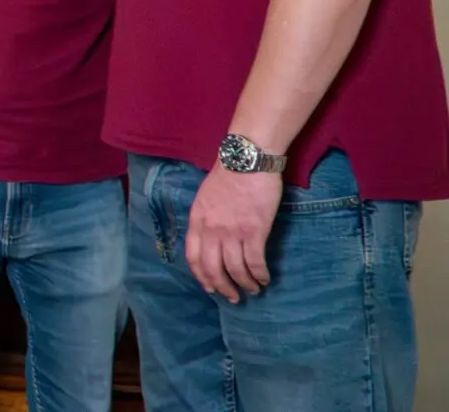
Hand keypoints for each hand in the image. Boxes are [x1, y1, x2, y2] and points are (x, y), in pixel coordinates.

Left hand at [185, 165, 280, 302]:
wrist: (246, 160)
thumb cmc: (228, 176)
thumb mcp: (205, 197)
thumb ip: (205, 219)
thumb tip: (211, 239)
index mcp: (197, 220)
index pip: (193, 257)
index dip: (201, 276)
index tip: (210, 287)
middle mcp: (211, 229)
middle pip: (212, 268)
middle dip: (222, 287)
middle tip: (233, 297)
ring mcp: (232, 231)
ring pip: (235, 269)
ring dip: (245, 284)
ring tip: (253, 290)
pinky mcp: (254, 231)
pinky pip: (255, 262)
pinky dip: (260, 275)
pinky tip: (265, 279)